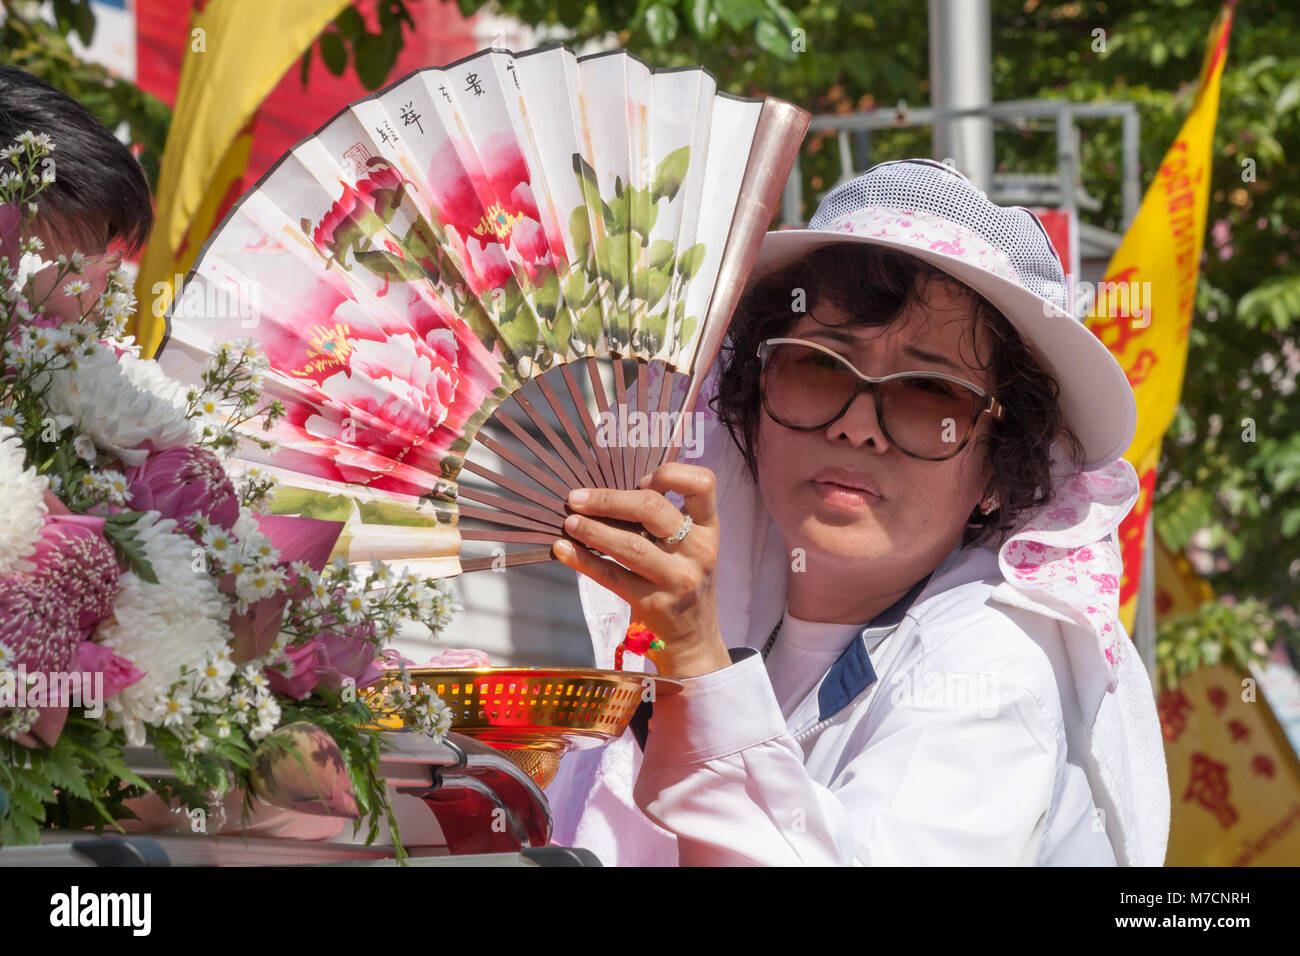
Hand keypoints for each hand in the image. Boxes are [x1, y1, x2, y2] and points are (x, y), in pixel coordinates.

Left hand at [551, 462, 730, 678]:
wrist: (695, 640)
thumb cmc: (683, 580)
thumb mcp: (690, 547)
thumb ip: (663, 520)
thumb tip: (605, 494)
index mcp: (709, 529)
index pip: (703, 483)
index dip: (669, 474)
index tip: (641, 481)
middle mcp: (698, 550)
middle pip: (652, 508)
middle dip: (608, 499)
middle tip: (577, 498)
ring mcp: (678, 579)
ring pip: (629, 544)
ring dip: (592, 529)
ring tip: (569, 521)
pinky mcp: (654, 603)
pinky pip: (611, 576)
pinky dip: (583, 560)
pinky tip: (563, 549)